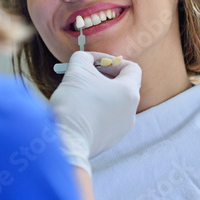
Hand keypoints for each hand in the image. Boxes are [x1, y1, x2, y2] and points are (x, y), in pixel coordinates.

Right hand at [49, 51, 141, 175]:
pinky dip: (96, 110)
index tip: (95, 63)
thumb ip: (84, 57)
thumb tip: (86, 59)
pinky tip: (79, 110)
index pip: (132, 68)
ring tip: (79, 92)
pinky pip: (107, 118)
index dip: (113, 61)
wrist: (66, 141)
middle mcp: (131, 111)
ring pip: (113, 103)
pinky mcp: (110, 141)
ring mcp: (122, 129)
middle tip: (84, 74)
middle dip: (103, 76)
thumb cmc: (75, 102)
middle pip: (122, 85)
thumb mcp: (77, 69)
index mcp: (129, 92)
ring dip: (99, 93)